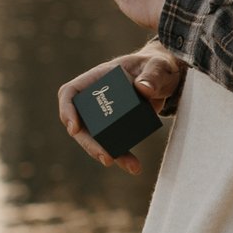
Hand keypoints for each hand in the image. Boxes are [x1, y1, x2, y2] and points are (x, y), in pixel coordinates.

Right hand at [56, 47, 186, 174]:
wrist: (165, 78)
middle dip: (91, 144)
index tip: (74, 129)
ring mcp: (105, 114)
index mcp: (98, 77)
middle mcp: (96, 98)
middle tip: (107, 158)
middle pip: (83, 123)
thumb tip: (143, 89)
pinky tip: (134, 167)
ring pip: (97, 139)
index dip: (67, 110)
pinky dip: (123, 156)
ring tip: (130, 165)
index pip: (70, 92)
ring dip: (109, 154)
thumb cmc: (156, 66)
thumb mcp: (158, 65)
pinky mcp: (117, 127)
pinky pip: (114, 144)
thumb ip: (153, 74)